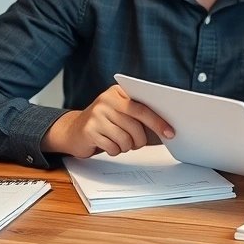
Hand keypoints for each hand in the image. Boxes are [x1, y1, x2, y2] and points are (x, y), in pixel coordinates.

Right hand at [41, 85, 173, 157]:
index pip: (142, 107)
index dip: (158, 121)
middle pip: (135, 125)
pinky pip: (113, 147)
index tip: (170, 132)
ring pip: (125, 138)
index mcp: (117, 92)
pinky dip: (115, 150)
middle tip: (139, 143)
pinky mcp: (89, 131)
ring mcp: (96, 115)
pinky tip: (109, 145)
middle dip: (141, 139)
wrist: (73, 131)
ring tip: (121, 142)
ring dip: (127, 146)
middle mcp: (106, 101)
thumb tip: (165, 128)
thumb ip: (138, 115)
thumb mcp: (120, 113)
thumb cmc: (105, 123)